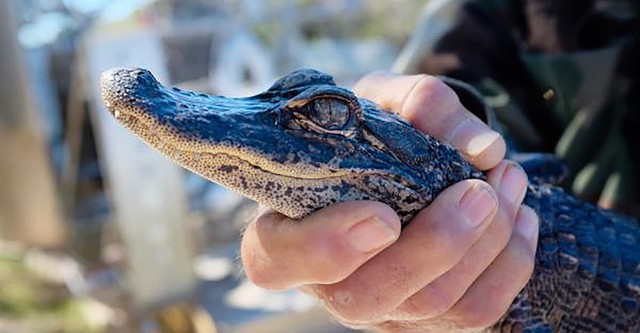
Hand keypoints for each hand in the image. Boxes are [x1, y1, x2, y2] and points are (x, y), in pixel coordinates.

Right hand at [240, 72, 538, 331]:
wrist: (389, 166)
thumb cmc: (366, 136)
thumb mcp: (378, 101)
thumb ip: (417, 103)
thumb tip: (480, 148)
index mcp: (286, 233)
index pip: (281, 260)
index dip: (327, 247)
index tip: (381, 215)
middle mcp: (326, 285)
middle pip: (369, 295)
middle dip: (436, 245)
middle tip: (478, 189)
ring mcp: (377, 309)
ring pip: (431, 305)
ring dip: (485, 245)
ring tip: (508, 180)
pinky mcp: (424, 318)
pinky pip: (473, 313)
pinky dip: (508, 265)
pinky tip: (519, 216)